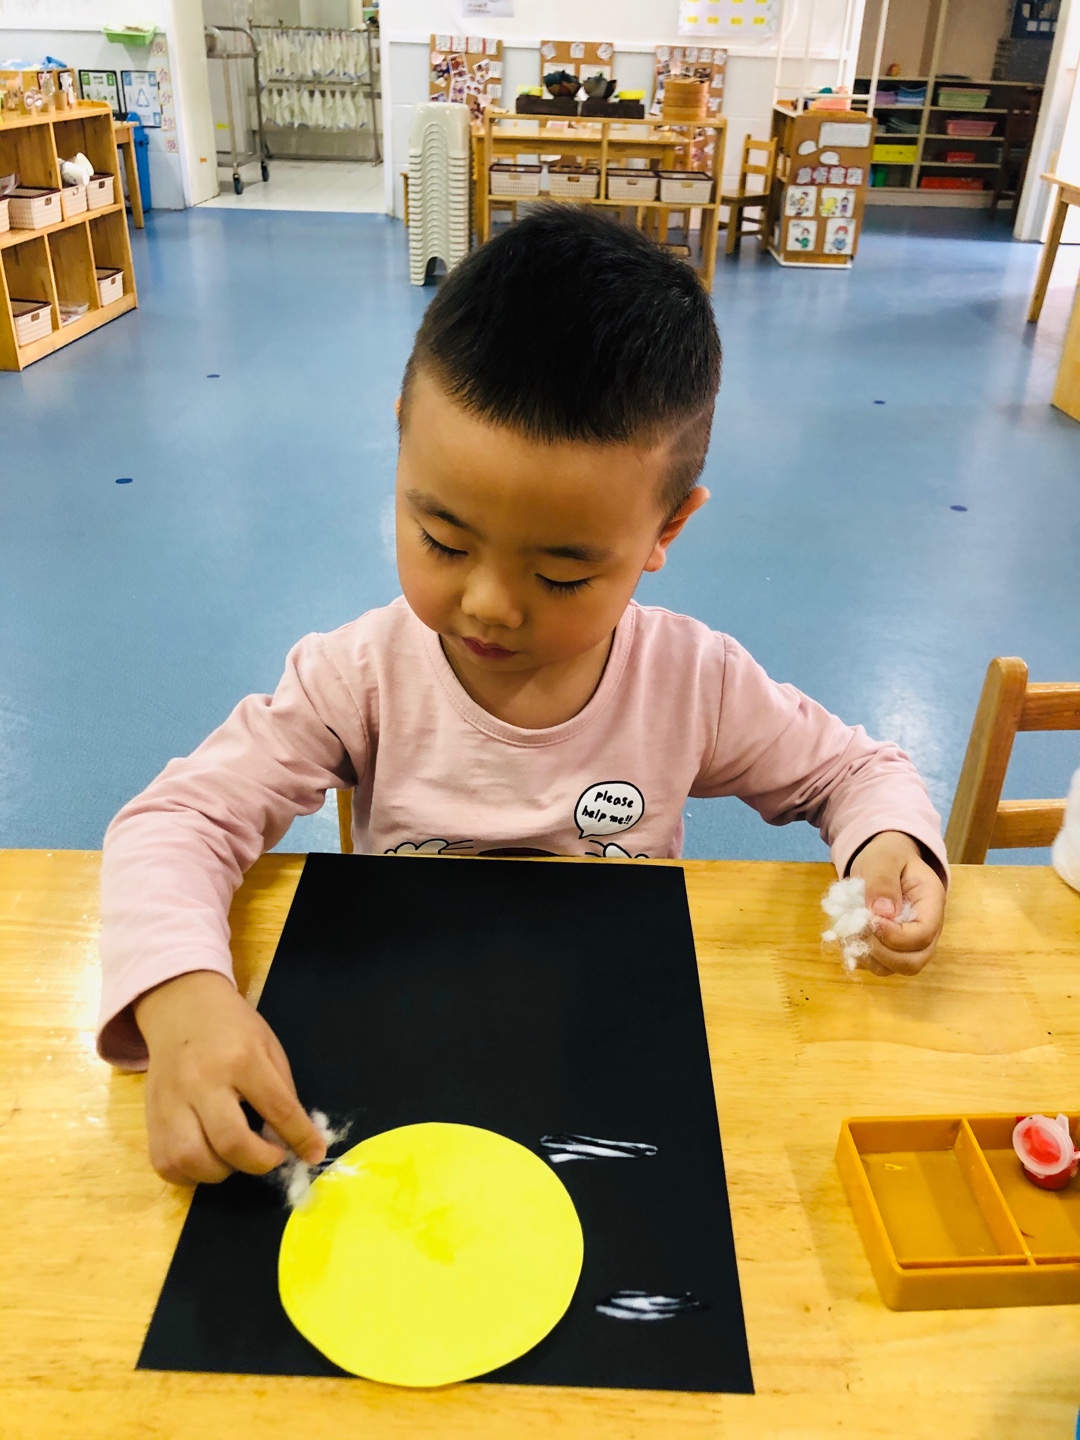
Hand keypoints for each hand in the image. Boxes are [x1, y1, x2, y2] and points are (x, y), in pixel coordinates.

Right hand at [134, 971, 326, 1184]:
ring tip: (235, 1159)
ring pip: (191, 1159)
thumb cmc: (231, 1027)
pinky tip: (207, 1161)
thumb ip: (281, 1092)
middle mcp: (203, 1081)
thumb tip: (295, 1139)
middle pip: (230, 1141)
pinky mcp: (151, 1117)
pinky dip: (189, 1175)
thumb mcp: (268, 1046)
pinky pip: (166, 1165)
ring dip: (221, 1173)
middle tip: (271, 1156)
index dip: (300, 1138)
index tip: (313, 1155)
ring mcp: (171, 1101)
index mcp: (241, 1058)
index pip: (277, 1108)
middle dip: (259, 1162)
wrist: (180, 1007)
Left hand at [848, 831, 945, 976]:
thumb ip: (882, 881)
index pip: (923, 934)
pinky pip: (880, 966)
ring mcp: (911, 943)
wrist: (885, 860)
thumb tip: (881, 912)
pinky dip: (862, 956)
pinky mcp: (894, 949)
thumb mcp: (883, 858)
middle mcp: (927, 929)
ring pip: (896, 969)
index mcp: (931, 903)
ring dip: (869, 956)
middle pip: (914, 961)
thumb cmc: (888, 856)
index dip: (895, 936)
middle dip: (882, 952)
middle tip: (859, 928)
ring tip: (852, 931)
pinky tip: (850, 936)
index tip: (870, 920)